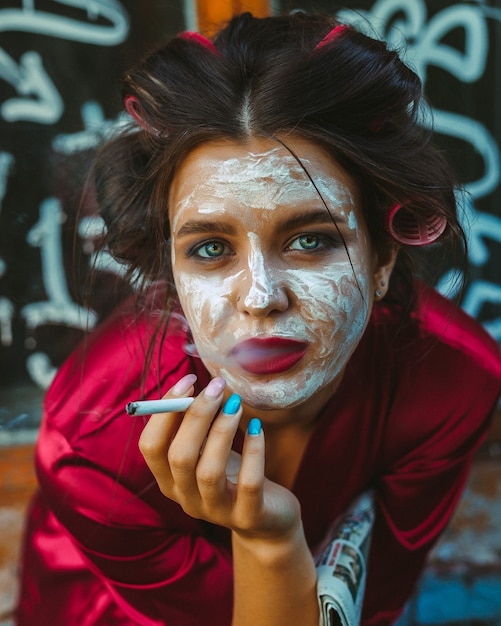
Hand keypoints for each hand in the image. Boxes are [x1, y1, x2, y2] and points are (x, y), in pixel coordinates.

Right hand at [138, 374, 301, 540]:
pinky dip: (253, 452)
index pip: (150, 446)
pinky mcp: (249, 515)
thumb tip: (192, 387)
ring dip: (222, 431)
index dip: (164, 411)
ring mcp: (216, 511)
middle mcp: (186, 498)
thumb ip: (194, 427)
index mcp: (169, 479)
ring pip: (209, 471)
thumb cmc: (232, 474)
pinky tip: (257, 428)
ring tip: (235, 403)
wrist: (266, 521)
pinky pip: (249, 483)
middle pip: (179, 457)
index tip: (188, 380)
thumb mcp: (207, 452)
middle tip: (216, 387)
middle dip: (197, 415)